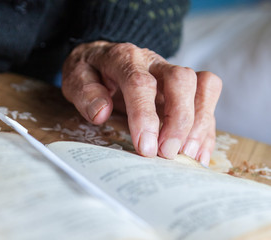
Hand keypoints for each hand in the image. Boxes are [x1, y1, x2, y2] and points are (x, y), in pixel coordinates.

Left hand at [62, 41, 221, 165]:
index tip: (146, 148)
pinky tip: (197, 152)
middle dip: (179, 120)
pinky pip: (207, 98)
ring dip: (199, 123)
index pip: (141, 83)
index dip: (145, 116)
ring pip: (203, 86)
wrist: (106, 58)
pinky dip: (206, 127)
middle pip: (181, 80)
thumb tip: (101, 113)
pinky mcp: (184, 87)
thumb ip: (86, 93)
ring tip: (186, 154)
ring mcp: (172, 74)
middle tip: (167, 153)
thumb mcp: (76, 78)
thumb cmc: (92, 72)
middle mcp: (154, 63)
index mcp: (125, 59)